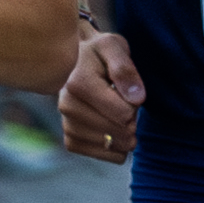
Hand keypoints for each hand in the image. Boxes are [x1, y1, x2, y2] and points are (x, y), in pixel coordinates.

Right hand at [56, 23, 144, 163]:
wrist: (76, 61)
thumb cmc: (99, 53)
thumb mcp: (114, 47)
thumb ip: (125, 70)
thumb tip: (137, 99)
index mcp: (78, 83)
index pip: (123, 113)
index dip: (134, 104)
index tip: (128, 90)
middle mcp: (67, 106)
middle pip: (118, 131)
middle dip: (131, 120)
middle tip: (124, 102)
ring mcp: (66, 124)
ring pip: (110, 145)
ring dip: (124, 134)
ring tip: (118, 114)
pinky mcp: (70, 138)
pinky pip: (100, 154)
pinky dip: (114, 148)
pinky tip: (115, 131)